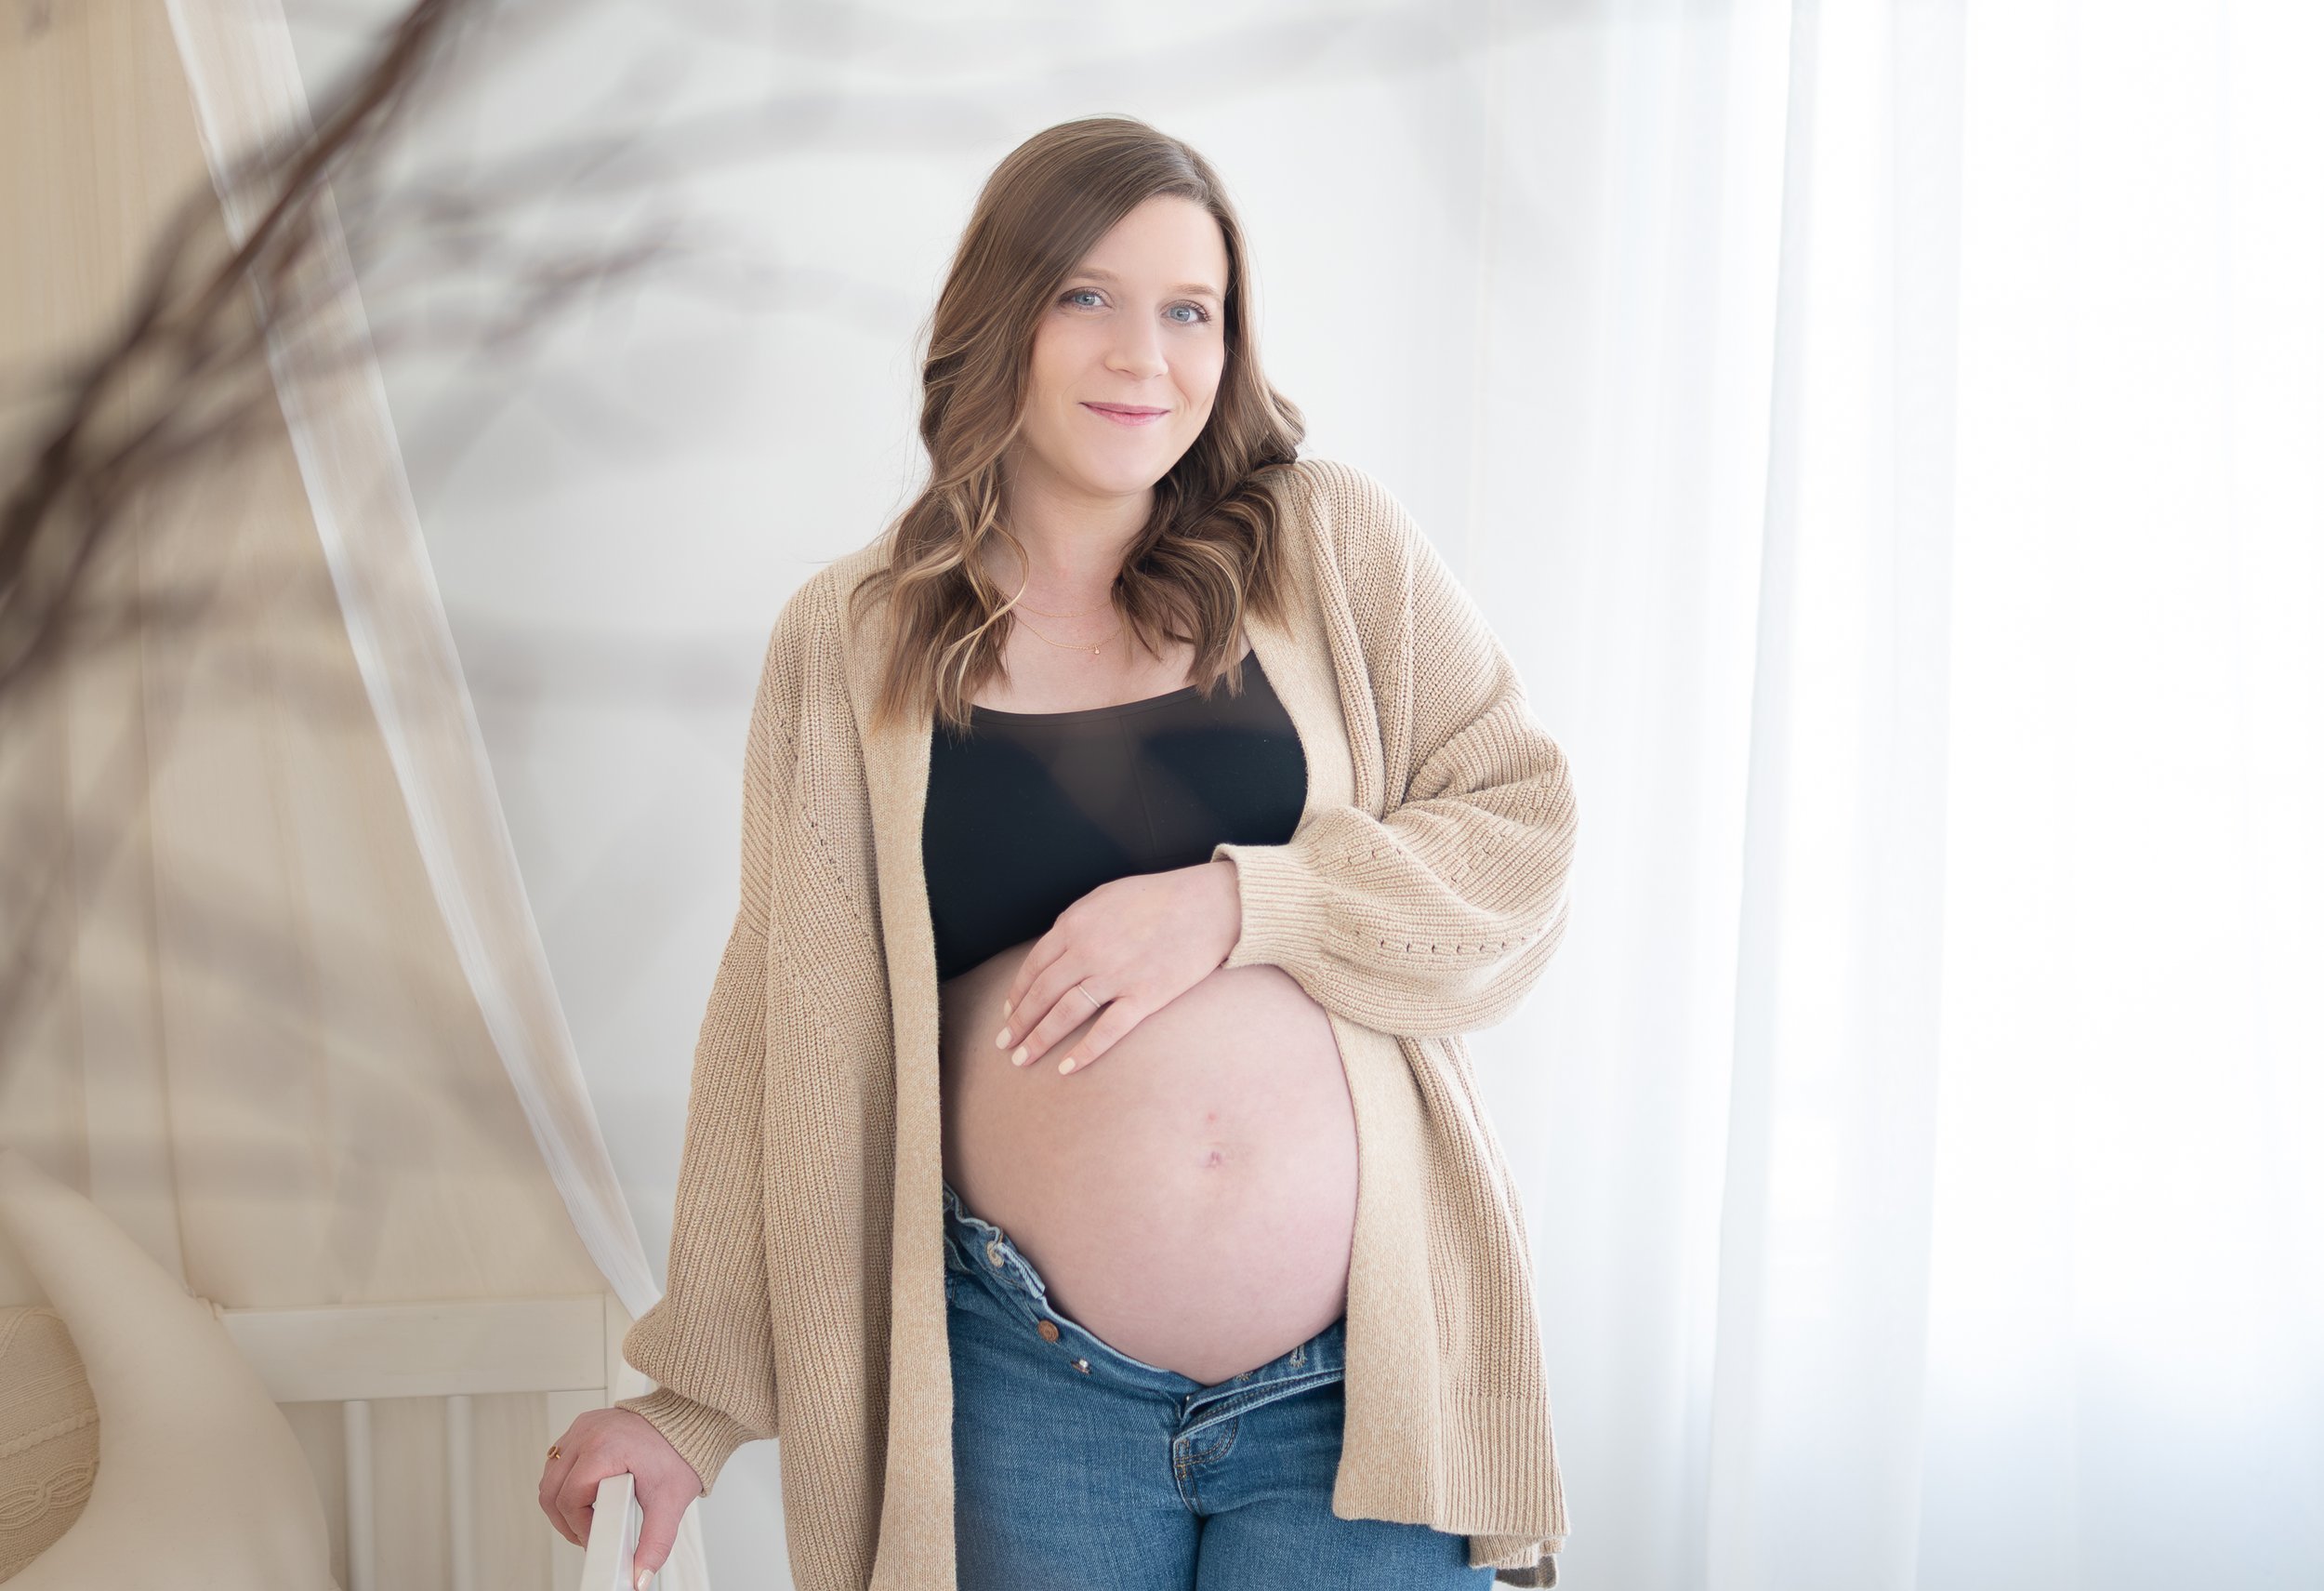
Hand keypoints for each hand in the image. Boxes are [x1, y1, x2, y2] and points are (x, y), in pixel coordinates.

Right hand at [539, 1407, 702, 1588]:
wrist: (690, 1421)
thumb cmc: (681, 1452)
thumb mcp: (670, 1502)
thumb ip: (655, 1543)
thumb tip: (640, 1575)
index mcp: (606, 1449)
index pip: (570, 1500)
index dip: (580, 1528)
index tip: (597, 1542)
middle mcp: (588, 1434)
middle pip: (551, 1490)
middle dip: (567, 1521)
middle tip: (589, 1535)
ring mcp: (583, 1427)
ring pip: (550, 1476)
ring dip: (563, 1502)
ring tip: (589, 1517)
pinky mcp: (583, 1426)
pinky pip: (558, 1460)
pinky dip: (566, 1481)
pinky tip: (586, 1492)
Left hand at [994, 858, 1242, 1076]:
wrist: (1207, 904)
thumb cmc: (1158, 896)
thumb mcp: (1105, 897)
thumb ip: (1075, 923)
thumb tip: (1053, 950)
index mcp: (1074, 925)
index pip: (1033, 967)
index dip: (1017, 995)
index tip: (1008, 1014)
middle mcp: (1088, 952)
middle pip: (1042, 995)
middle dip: (1019, 1024)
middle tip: (1005, 1045)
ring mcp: (1115, 976)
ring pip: (1065, 1015)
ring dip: (1040, 1041)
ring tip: (1023, 1059)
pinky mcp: (1144, 997)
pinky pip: (1106, 1031)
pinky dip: (1084, 1052)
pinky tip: (1067, 1067)